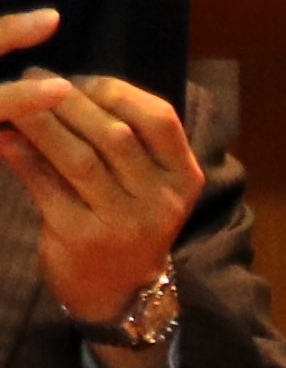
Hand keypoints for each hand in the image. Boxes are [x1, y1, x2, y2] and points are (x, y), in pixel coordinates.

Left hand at [0, 51, 202, 338]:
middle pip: (115, 135)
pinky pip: (46, 185)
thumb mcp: (143, 182)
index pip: (159, 118)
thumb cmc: (125, 221)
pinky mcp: (84, 238)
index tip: (76, 79)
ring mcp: (125, 223)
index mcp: (184, 177)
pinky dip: (21, 156)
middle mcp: (162, 201)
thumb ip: (118, 138)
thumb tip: (57, 85)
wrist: (116, 290)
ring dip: (40, 123)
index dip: (115, 91)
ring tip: (12, 101)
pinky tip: (3, 138)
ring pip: (79, 158)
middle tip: (31, 77)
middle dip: (67, 100)